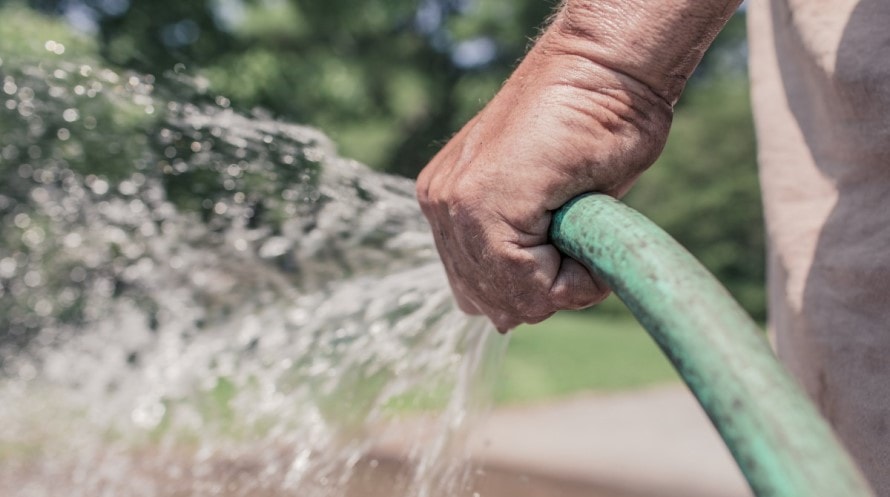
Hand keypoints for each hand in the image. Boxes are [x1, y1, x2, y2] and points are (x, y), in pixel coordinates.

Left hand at [416, 26, 672, 331]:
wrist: (606, 71)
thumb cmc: (593, 128)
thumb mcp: (549, 207)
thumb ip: (520, 253)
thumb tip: (503, 319)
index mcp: (450, 205)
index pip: (480, 291)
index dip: (537, 289)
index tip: (572, 247)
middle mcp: (441, 206)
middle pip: (490, 302)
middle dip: (544, 291)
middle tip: (579, 242)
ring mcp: (453, 204)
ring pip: (508, 299)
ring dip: (560, 284)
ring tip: (583, 232)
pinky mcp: (478, 203)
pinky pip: (526, 284)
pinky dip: (572, 279)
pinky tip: (586, 233)